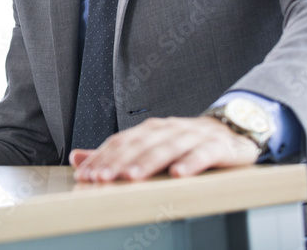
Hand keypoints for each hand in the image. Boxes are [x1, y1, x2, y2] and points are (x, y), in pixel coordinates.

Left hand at [69, 116, 260, 181]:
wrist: (230, 131)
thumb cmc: (184, 142)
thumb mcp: (149, 146)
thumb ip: (115, 154)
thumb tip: (76, 157)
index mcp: (149, 129)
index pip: (120, 143)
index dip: (102, 158)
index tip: (86, 175)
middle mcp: (167, 129)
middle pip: (139, 145)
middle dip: (118, 162)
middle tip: (102, 178)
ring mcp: (192, 135)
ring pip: (167, 148)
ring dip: (148, 163)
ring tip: (132, 177)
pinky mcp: (217, 146)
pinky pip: (202, 154)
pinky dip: (191, 163)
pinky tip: (179, 174)